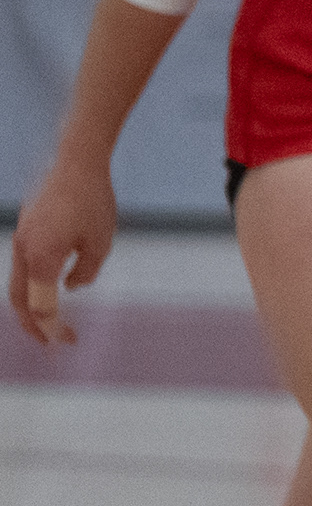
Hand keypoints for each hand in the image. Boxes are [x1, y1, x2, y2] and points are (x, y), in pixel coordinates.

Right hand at [8, 155, 113, 347]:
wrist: (76, 163)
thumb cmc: (93, 201)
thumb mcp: (100, 242)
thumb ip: (85, 272)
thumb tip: (69, 288)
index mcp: (41, 258)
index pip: (41, 306)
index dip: (53, 328)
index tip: (68, 340)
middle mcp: (23, 251)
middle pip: (19, 300)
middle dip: (32, 325)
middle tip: (50, 342)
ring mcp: (20, 240)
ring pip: (16, 284)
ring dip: (29, 306)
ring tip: (47, 323)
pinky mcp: (24, 231)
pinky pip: (22, 267)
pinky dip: (30, 287)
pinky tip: (47, 292)